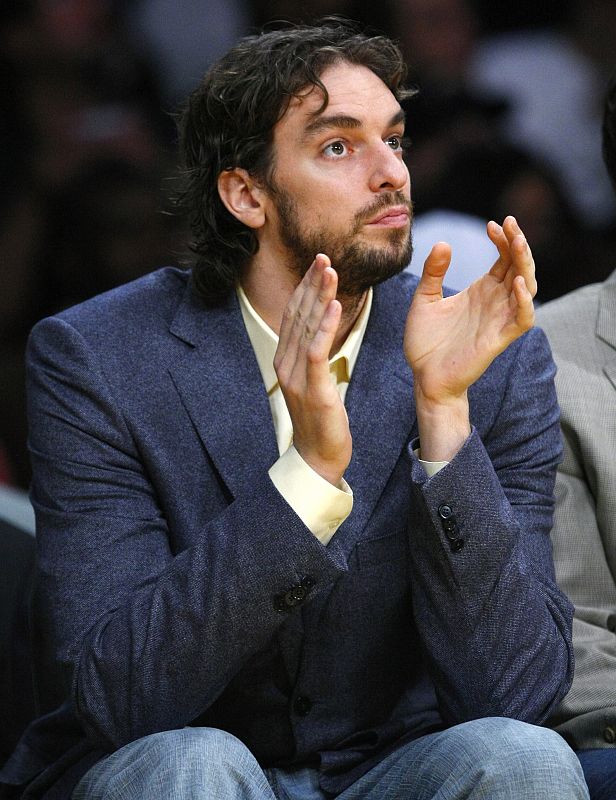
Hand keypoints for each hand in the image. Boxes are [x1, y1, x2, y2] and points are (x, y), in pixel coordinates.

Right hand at [274, 254, 351, 484]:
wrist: (317, 457)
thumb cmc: (319, 420)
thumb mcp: (313, 381)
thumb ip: (312, 355)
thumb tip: (321, 329)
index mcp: (285, 360)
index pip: (293, 315)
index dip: (304, 287)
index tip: (318, 263)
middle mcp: (285, 364)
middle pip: (297, 315)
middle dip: (311, 283)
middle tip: (324, 256)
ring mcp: (296, 377)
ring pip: (306, 327)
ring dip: (319, 296)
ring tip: (330, 271)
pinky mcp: (313, 389)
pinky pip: (317, 351)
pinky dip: (324, 326)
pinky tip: (334, 306)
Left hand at [404, 216, 535, 460]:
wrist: (424, 378)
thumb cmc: (426, 342)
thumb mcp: (424, 300)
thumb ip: (433, 273)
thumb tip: (442, 243)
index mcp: (481, 290)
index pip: (504, 258)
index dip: (503, 239)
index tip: (492, 225)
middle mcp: (495, 301)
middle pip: (519, 266)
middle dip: (519, 243)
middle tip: (510, 224)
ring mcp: (499, 319)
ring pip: (527, 287)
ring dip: (526, 265)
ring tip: (517, 244)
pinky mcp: (498, 339)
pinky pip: (522, 318)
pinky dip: (525, 301)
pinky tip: (514, 282)